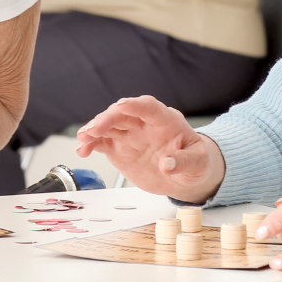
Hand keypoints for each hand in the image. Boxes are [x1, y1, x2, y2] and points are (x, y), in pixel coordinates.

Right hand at [75, 96, 223, 202]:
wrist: (185, 176)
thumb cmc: (196, 163)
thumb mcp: (199, 163)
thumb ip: (185, 162)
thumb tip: (168, 163)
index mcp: (166, 121)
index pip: (149, 107)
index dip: (135, 105)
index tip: (122, 105)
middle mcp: (144, 124)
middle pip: (122, 114)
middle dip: (107, 119)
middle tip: (95, 129)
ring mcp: (130, 135)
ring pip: (108, 125)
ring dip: (93, 129)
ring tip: (83, 139)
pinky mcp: (119, 148)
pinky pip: (101, 142)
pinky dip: (90, 144)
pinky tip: (82, 150)